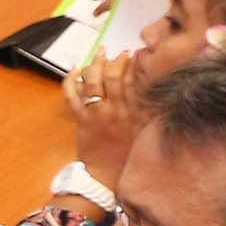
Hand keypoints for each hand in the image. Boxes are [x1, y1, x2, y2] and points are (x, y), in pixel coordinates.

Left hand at [67, 51, 146, 182]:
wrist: (105, 173)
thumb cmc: (126, 153)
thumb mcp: (144, 131)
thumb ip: (149, 111)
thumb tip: (155, 91)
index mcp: (133, 113)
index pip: (133, 80)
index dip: (132, 63)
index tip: (134, 54)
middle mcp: (115, 110)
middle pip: (112, 76)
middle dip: (114, 59)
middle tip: (116, 52)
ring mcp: (96, 113)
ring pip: (92, 81)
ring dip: (94, 64)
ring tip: (99, 54)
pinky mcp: (80, 118)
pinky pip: (71, 95)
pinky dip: (70, 80)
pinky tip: (74, 68)